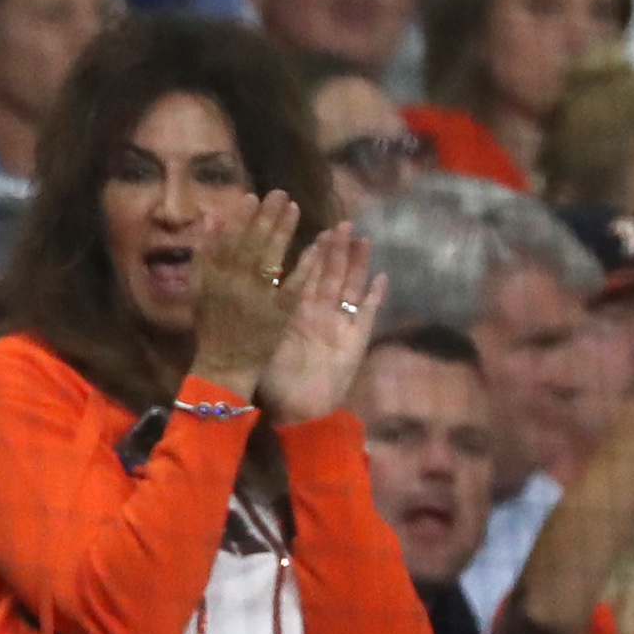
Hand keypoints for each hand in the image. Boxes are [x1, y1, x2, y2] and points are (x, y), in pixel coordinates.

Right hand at [185, 187, 307, 397]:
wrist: (224, 364)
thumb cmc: (211, 325)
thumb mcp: (199, 289)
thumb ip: (203, 254)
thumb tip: (211, 218)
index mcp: (213, 280)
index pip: (227, 242)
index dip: (240, 219)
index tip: (252, 196)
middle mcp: (233, 287)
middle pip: (251, 246)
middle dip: (266, 219)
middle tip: (280, 194)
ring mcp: (257, 300)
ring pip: (271, 261)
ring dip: (283, 234)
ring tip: (295, 209)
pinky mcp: (278, 315)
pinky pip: (292, 288)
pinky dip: (303, 268)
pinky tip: (313, 248)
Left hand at [255, 222, 380, 424]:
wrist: (298, 408)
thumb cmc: (277, 378)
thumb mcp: (267, 340)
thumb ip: (266, 315)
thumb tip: (250, 286)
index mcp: (297, 312)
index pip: (306, 275)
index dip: (312, 254)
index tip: (316, 233)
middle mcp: (320, 313)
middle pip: (331, 275)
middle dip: (337, 250)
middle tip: (342, 225)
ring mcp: (341, 324)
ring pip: (351, 287)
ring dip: (358, 264)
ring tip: (363, 239)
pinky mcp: (356, 340)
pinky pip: (367, 315)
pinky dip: (376, 297)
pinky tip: (382, 277)